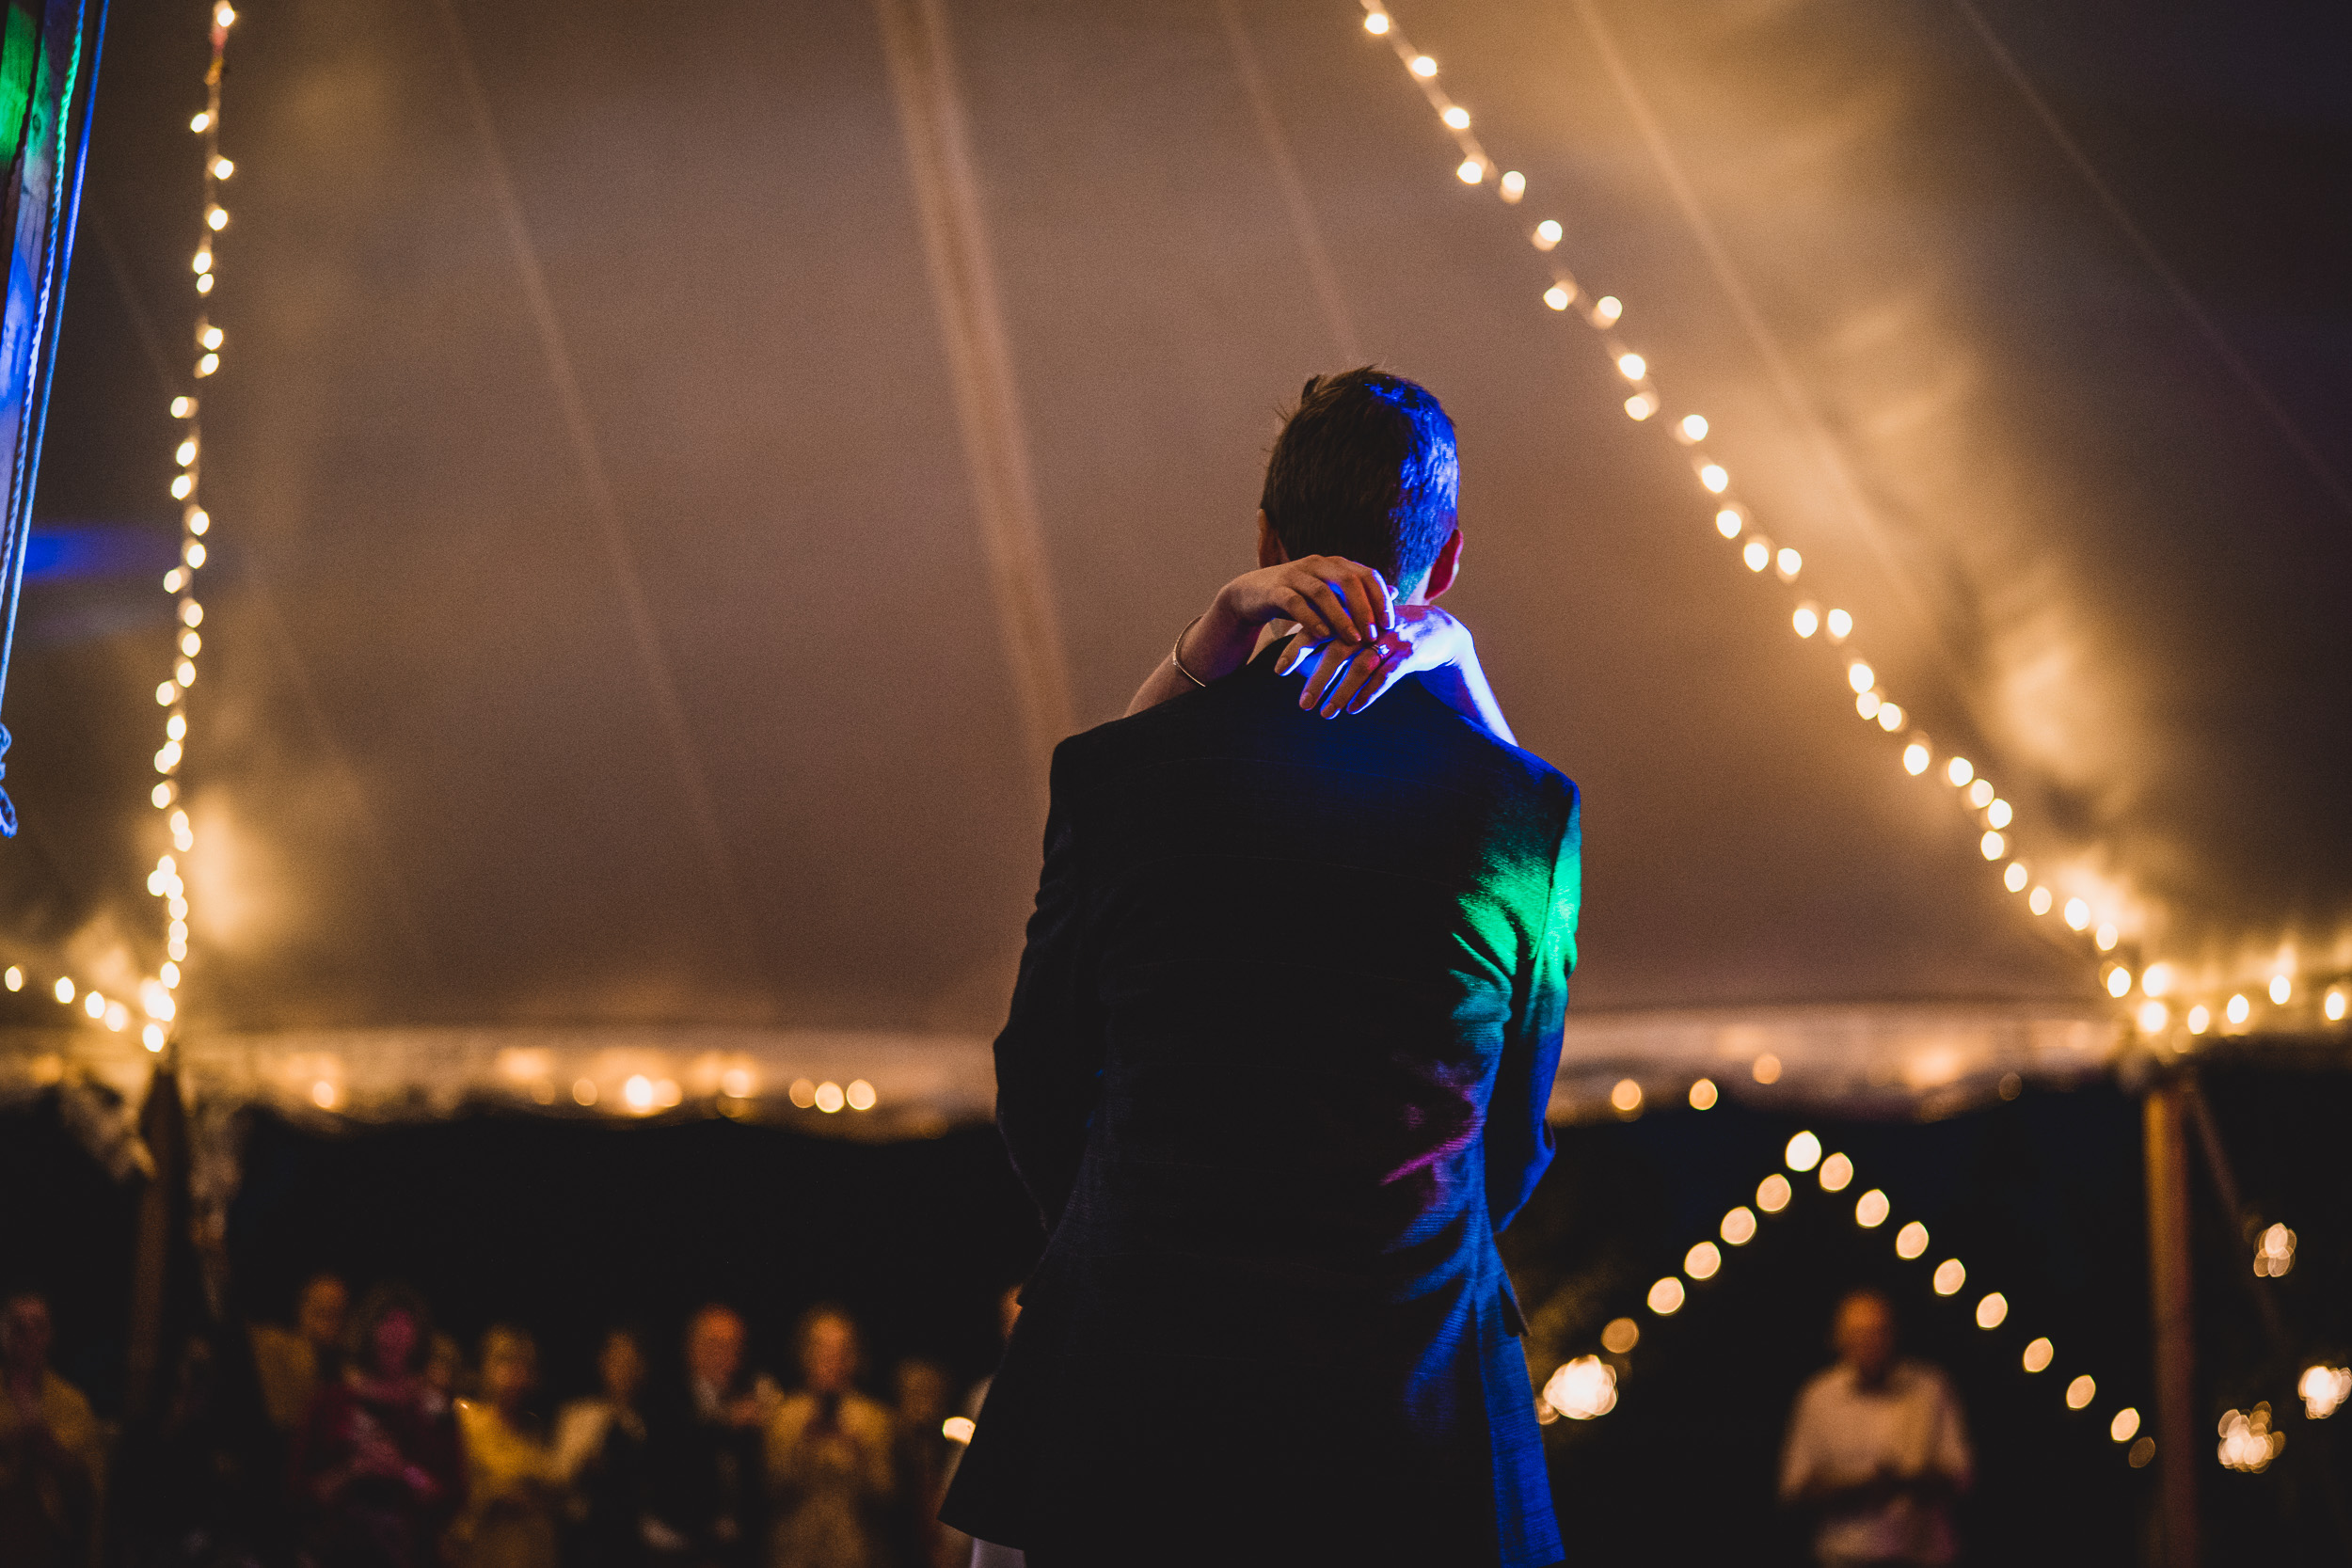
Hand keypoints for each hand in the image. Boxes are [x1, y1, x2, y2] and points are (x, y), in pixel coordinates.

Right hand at [1209, 555, 1393, 646]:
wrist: (1251, 595)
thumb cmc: (1298, 598)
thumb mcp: (1331, 594)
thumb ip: (1358, 593)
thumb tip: (1394, 592)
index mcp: (1336, 564)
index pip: (1367, 575)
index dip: (1380, 599)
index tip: (1389, 625)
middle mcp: (1318, 564)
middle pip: (1348, 580)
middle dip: (1364, 609)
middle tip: (1373, 635)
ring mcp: (1295, 574)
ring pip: (1323, 592)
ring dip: (1341, 617)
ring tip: (1353, 639)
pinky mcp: (1275, 589)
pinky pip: (1296, 602)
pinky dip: (1311, 619)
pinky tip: (1322, 636)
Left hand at [1276, 604, 1470, 717]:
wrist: (1437, 629)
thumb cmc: (1387, 633)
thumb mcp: (1360, 629)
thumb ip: (1332, 638)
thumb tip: (1295, 656)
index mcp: (1352, 615)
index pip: (1318, 629)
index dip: (1297, 650)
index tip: (1278, 671)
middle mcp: (1368, 624)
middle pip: (1336, 651)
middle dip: (1318, 680)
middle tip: (1303, 705)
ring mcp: (1390, 637)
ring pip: (1360, 666)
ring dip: (1341, 692)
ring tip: (1325, 714)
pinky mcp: (1410, 653)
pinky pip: (1386, 676)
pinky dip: (1368, 694)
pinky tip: (1352, 709)